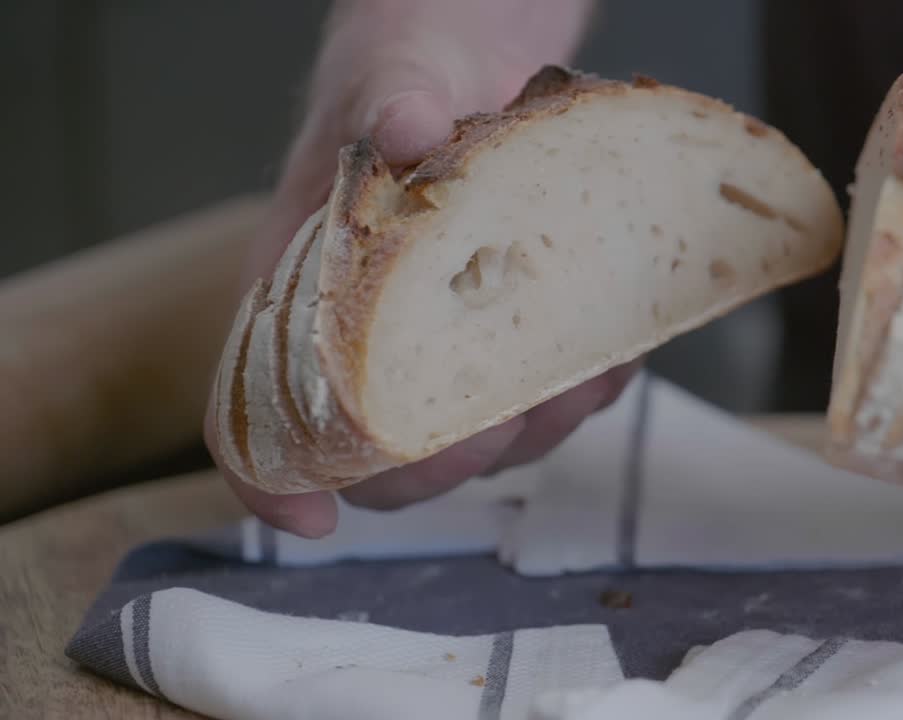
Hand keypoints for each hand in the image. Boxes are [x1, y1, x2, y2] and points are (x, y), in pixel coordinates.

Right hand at [204, 0, 638, 538]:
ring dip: (535, 429)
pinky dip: (585, 389)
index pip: (259, 406)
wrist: (481, 57)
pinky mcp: (514, 336)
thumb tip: (410, 125)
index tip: (314, 522)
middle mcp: (371, 337)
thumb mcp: (395, 70)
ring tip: (580, 380)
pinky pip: (548, 397)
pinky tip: (613, 351)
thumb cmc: (410, 71)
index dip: (275, 477)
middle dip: (445, 458)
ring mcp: (447, 345)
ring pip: (480, 438)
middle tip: (500, 423)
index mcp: (305, 291)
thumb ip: (392, 96)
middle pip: (384, 452)